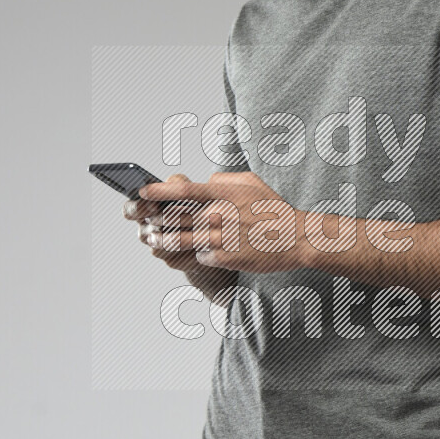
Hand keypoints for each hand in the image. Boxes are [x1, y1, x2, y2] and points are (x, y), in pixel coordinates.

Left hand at [137, 170, 306, 273]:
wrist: (296, 238)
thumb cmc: (274, 209)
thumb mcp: (252, 182)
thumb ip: (224, 180)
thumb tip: (204, 182)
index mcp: (223, 195)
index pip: (183, 191)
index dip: (159, 191)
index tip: (143, 192)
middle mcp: (219, 215)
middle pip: (176, 218)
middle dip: (157, 220)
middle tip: (147, 222)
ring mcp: (221, 238)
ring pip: (182, 240)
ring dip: (165, 240)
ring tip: (155, 239)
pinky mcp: (226, 258)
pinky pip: (200, 256)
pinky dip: (198, 254)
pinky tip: (200, 251)